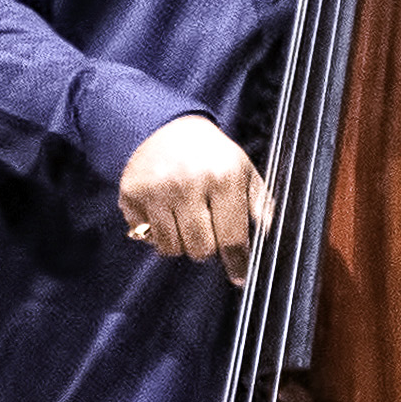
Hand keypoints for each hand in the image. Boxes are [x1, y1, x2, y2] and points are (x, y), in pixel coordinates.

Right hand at [118, 112, 264, 271]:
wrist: (165, 126)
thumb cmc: (210, 154)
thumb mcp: (243, 170)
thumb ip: (259, 204)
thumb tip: (268, 237)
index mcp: (222, 177)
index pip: (231, 238)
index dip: (237, 262)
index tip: (239, 275)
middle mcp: (188, 184)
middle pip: (200, 250)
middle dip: (207, 246)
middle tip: (207, 227)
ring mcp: (156, 190)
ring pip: (171, 248)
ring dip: (181, 241)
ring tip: (185, 218)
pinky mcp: (131, 194)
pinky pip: (146, 236)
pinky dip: (156, 232)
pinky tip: (163, 211)